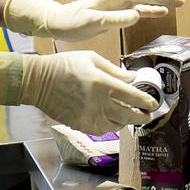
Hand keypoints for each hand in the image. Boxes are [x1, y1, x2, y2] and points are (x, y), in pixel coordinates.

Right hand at [0, 51, 156, 134]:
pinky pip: (100, 130)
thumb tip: (132, 77)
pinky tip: (111, 122)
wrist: (37, 80)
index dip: (147, 102)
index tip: (152, 103)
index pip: (134, 97)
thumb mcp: (92, 59)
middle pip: (129, 115)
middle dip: (142, 117)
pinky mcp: (78, 124)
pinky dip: (109, 128)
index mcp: (105, 84)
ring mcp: (88, 115)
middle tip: (147, 116)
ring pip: (116, 126)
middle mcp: (99, 102)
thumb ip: (114, 70)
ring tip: (129, 118)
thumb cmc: (64, 65)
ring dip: (125, 123)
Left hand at [3, 0, 184, 41]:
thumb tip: (137, 15)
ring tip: (175, 5)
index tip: (173, 0)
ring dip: (158, 2)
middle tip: (181, 2)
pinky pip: (136, 8)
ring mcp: (115, 4)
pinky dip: (148, 10)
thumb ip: (114, 19)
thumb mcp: (91, 22)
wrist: (55, 23)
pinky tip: (158, 13)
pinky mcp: (113, 12)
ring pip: (141, 0)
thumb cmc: (70, 23)